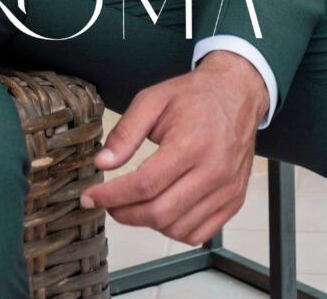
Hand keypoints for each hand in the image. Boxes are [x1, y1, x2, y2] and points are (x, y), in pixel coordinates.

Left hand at [78, 52, 266, 244]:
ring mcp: (226, 190)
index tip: (90, 197)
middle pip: (160, 212)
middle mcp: (213, 171)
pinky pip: (199, 233)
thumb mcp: (152, 100)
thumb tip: (102, 162)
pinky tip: (162, 211)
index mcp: (190, 144)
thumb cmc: (194, 96)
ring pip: (178, 228)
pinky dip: (174, 230)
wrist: (236, 93)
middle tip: (109, 203)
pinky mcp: (234, 200)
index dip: (112, 196)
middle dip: (125, 213)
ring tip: (134, 204)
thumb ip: (125, 132)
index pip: (145, 184)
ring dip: (148, 223)